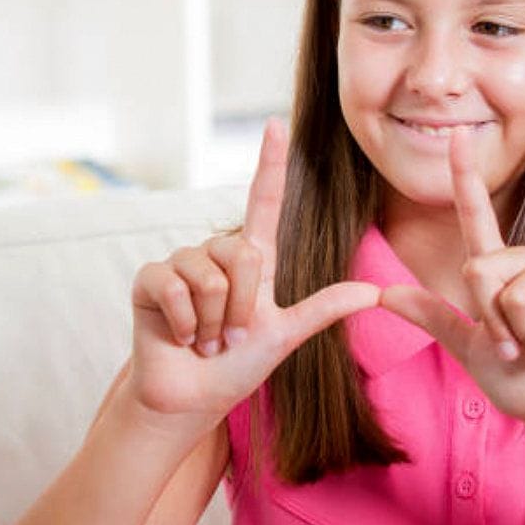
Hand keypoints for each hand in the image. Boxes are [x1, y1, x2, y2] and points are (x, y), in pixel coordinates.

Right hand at [127, 119, 378, 429]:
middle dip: (244, 309)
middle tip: (230, 338)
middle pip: (243, 256)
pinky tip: (181, 338)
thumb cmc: (236, 369)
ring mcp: (179, 264)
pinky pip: (175, 288)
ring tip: (205, 341)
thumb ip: (323, 310)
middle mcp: (214, 254)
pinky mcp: (149, 280)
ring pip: (210, 278)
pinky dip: (185, 323)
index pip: (262, 202)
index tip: (275, 124)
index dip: (269, 164)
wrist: (191, 400)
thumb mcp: (285, 336)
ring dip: (214, 323)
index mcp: (250, 260)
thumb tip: (375, 292)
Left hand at [379, 130, 524, 451]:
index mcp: (498, 270)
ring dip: (517, 334)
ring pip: (513, 290)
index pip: (477, 215)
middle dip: (488, 320)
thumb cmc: (518, 380)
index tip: (457, 134)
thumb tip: (381, 294)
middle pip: (480, 269)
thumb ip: (431, 316)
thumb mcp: (465, 346)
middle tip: (512, 347)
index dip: (465, 175)